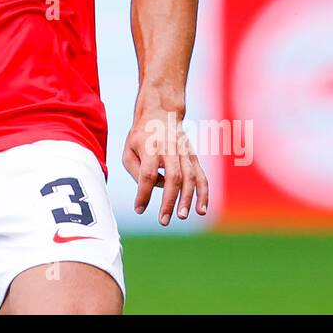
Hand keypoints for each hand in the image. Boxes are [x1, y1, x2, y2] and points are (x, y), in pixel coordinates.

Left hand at [121, 104, 208, 225]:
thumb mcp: (128, 150)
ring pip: (190, 177)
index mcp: (150, 146)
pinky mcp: (193, 156)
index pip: (148, 173)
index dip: (143, 193)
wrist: (161, 112)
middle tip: (163, 220)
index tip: (138, 209)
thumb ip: (136, 172)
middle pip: (173, 176)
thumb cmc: (141, 136)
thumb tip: (150, 190)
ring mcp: (184, 152)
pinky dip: (203, 194)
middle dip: (169, 200)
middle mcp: (169, 148)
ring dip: (187, 199)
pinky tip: (201, 210)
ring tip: (182, 216)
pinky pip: (201, 176)